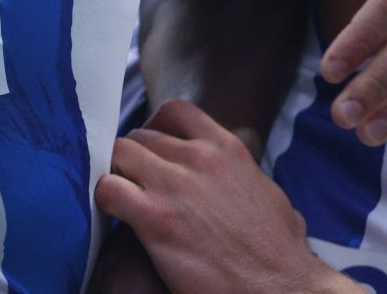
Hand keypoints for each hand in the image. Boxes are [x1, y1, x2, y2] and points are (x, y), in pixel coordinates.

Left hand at [96, 100, 355, 293]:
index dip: (154, 128)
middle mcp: (200, 158)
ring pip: (119, 152)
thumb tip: (248, 180)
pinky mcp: (156, 219)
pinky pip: (108, 189)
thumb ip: (247, 176)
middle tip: (132, 183)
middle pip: (140, 135)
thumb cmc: (280, 252)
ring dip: (115, 173)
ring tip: (120, 197)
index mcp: (227, 148)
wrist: (282, 288)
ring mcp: (176, 185)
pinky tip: (114, 216)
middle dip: (132, 158)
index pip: (174, 111)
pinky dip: (103, 199)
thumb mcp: (271, 196)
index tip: (152, 151)